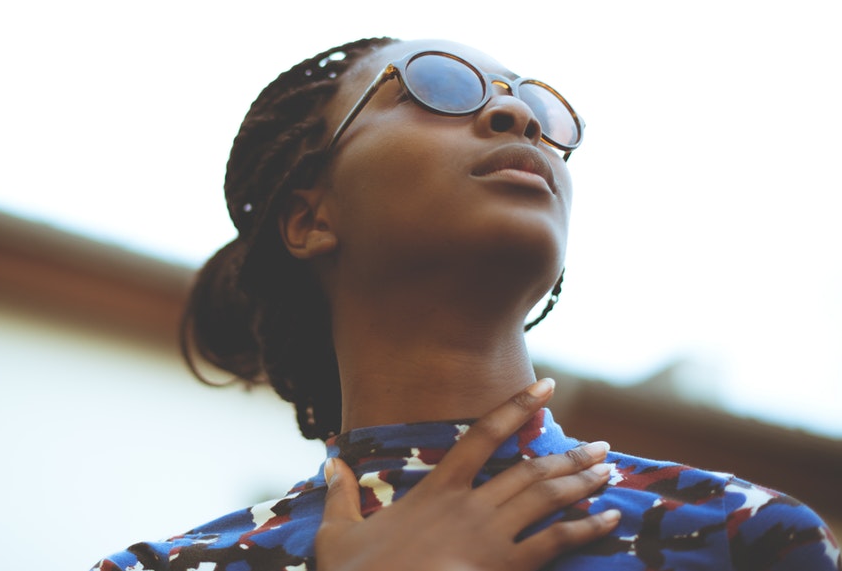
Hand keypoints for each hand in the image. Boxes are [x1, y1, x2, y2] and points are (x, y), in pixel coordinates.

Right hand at [315, 379, 619, 570]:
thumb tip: (331, 463)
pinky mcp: (504, 568)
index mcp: (436, 490)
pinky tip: (609, 519)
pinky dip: (586, 528)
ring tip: (609, 472)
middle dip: (570, 455)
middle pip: (530, 469)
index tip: (546, 387)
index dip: (516, 407)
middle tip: (602, 446)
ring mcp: (490, 538)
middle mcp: (470, 506)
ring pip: (547, 499)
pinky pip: (555, 543)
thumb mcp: (337, 534)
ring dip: (582, 483)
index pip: (482, 435)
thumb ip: (340, 495)